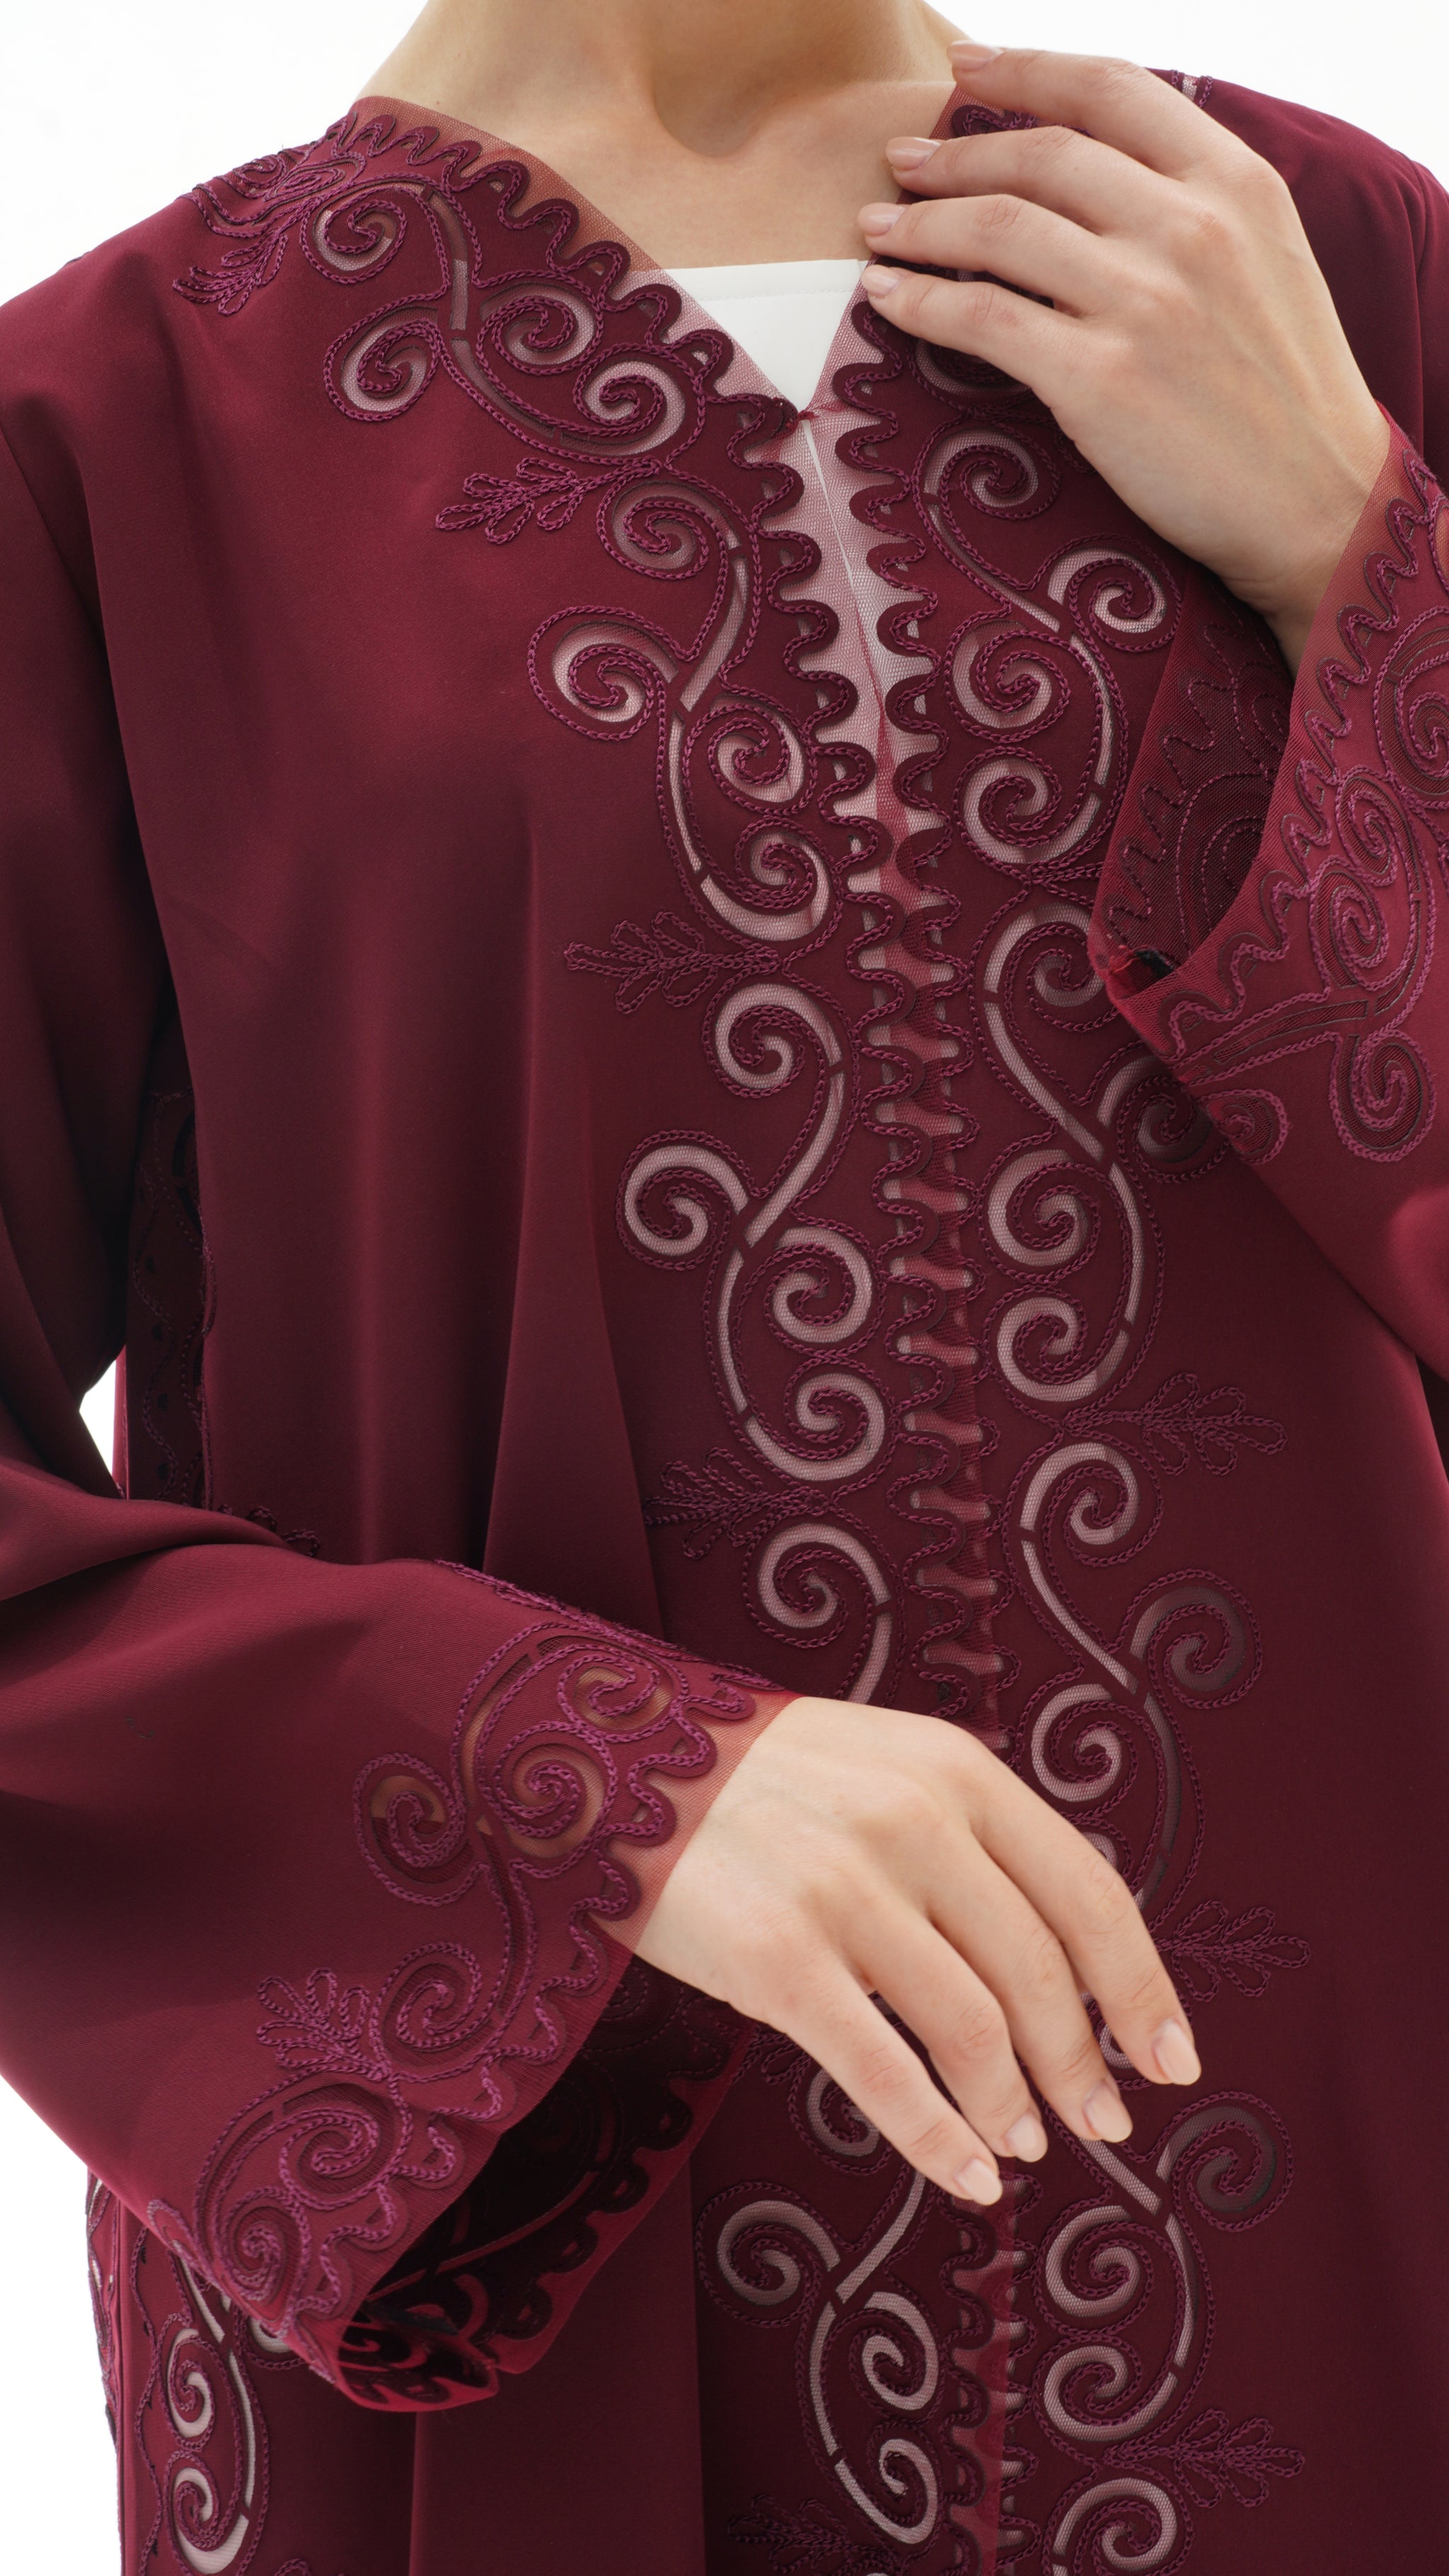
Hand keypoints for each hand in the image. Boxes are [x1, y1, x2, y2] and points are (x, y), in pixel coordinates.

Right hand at [634, 1693, 1199, 2203]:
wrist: (615, 1764)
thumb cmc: (762, 1782)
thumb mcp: (886, 1766)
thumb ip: (973, 1838)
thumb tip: (1065, 1965)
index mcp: (955, 1769)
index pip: (1087, 1891)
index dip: (1140, 1988)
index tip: (1173, 2060)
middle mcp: (911, 1821)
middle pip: (1038, 1972)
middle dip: (1082, 2065)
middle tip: (1103, 2123)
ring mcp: (843, 1890)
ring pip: (972, 2029)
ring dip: (1012, 2107)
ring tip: (1020, 2146)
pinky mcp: (778, 1959)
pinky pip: (883, 2072)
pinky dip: (938, 2138)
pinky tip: (965, 2177)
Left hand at [857, 43, 1389, 668]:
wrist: (1320, 503)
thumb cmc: (1285, 394)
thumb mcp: (1265, 259)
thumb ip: (1193, 201)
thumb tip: (1097, 166)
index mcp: (1235, 182)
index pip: (1110, 89)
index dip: (1023, 68)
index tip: (962, 70)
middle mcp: (1189, 226)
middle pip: (1039, 156)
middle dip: (953, 154)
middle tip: (902, 163)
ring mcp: (1143, 301)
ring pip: (998, 229)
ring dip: (921, 224)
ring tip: (880, 229)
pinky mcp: (1100, 379)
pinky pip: (982, 319)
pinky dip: (920, 302)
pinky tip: (888, 298)